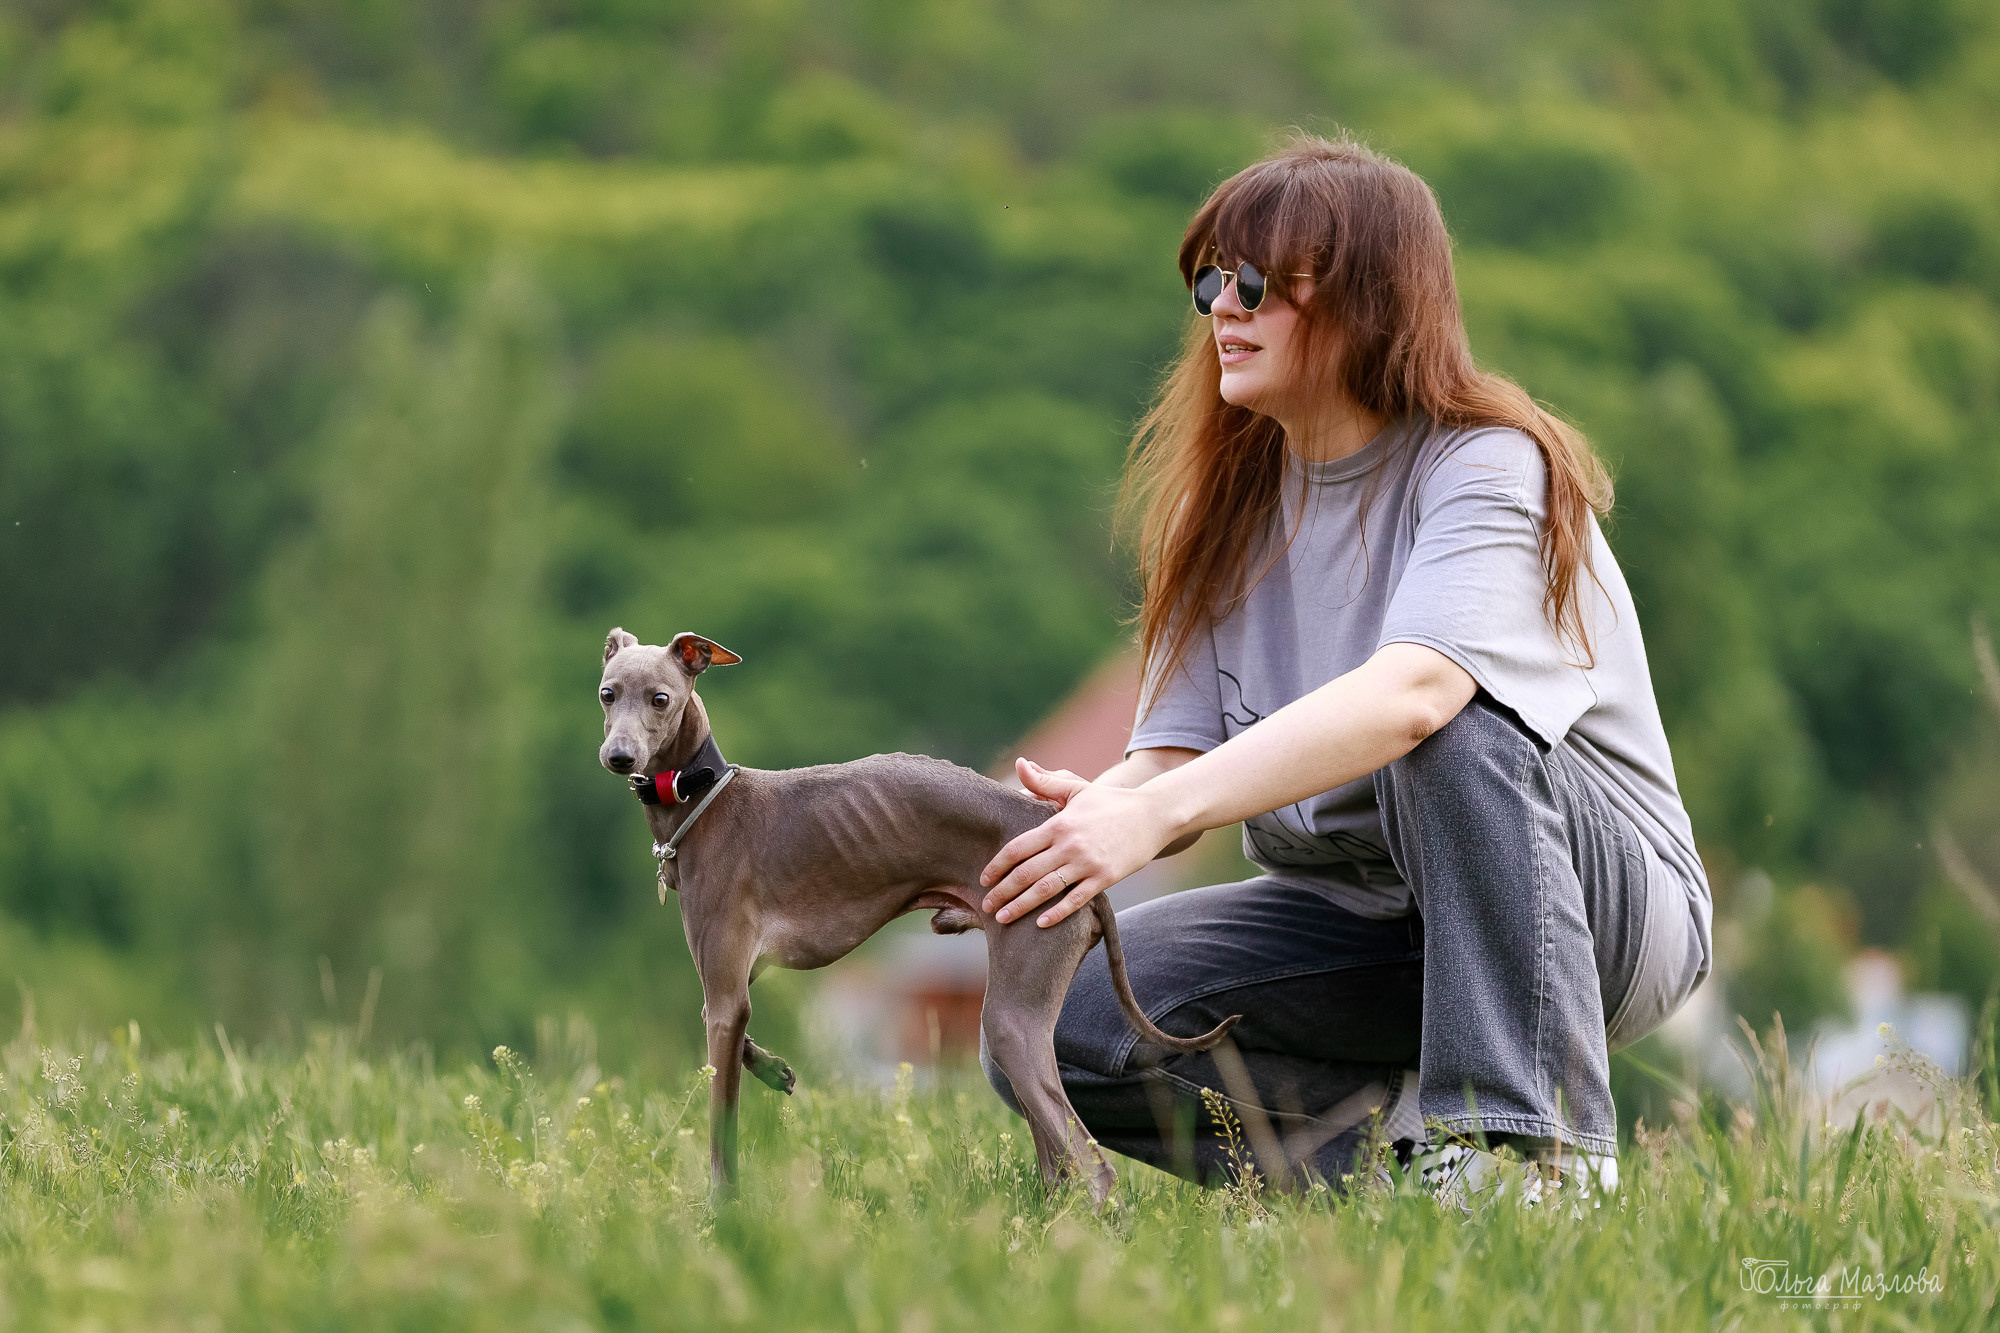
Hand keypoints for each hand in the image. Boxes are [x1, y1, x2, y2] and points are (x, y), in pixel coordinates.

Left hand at [979, 759, 1182, 926]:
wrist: (1153, 814)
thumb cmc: (1111, 802)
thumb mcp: (1077, 788)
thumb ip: (1045, 781)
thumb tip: (1020, 764)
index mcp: (1058, 824)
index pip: (1018, 848)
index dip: (997, 866)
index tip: (984, 879)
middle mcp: (1069, 845)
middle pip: (1026, 873)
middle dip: (1003, 892)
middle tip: (986, 905)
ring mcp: (1087, 863)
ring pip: (1046, 889)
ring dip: (1021, 906)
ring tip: (1003, 918)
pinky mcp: (1105, 878)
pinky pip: (1076, 900)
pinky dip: (1057, 913)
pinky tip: (1041, 924)